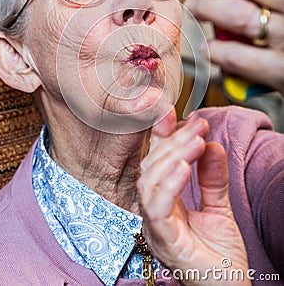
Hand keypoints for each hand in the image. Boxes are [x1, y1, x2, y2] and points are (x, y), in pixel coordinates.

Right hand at [137, 107, 249, 284]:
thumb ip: (213, 178)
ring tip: (195, 141)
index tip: (171, 112)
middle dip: (173, 141)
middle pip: (151, 167)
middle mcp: (154, 211)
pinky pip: (157, 207)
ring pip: (149, 182)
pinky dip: (168, 183)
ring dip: (171, 156)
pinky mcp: (164, 240)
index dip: (161, 135)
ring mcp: (155, 226)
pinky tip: (183, 166)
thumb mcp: (218, 207)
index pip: (157, 161)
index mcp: (164, 201)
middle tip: (198, 125)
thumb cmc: (219, 256)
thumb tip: (212, 145)